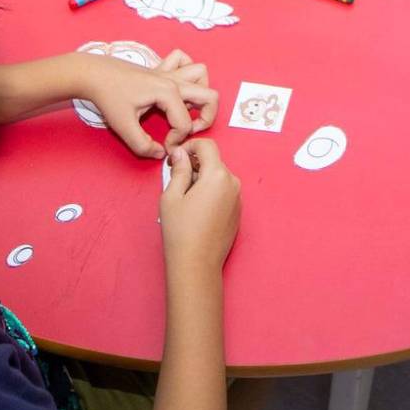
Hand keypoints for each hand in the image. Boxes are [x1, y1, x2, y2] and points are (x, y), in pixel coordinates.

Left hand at [69, 48, 217, 156]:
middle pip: (210, 97)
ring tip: (187, 109)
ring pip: (201, 73)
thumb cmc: (108, 97)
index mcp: (168, 93)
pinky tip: (177, 86)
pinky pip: (183, 61)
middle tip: (187, 131)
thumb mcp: (123, 127)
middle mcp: (174, 81)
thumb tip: (160, 154)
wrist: (93, 74)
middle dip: (205, 119)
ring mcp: (169, 72)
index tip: (162, 146)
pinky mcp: (160, 68)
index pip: (185, 124)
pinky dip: (187, 71)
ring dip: (201, 92)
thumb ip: (143, 146)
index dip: (176, 140)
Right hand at [160, 139, 241, 271]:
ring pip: (218, 177)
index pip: (207, 145)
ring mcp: (238, 198)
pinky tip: (197, 210)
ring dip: (202, 179)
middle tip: (175, 178)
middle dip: (195, 164)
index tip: (176, 156)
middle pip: (213, 162)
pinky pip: (224, 192)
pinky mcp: (238, 212)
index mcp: (218, 175)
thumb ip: (179, 169)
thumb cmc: (181, 230)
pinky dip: (211, 192)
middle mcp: (233, 183)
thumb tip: (180, 153)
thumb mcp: (172, 196)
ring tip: (185, 199)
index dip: (189, 146)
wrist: (197, 263)